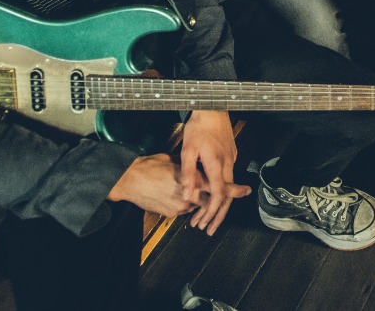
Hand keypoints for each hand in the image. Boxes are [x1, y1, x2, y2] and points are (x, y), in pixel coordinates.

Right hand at [107, 153, 247, 218]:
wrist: (129, 180)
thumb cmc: (150, 166)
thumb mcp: (176, 160)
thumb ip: (191, 167)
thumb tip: (201, 166)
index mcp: (193, 180)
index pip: (219, 188)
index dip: (234, 190)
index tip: (245, 190)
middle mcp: (189, 196)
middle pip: (211, 201)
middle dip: (221, 200)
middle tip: (234, 195)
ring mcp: (180, 207)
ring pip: (197, 205)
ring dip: (199, 200)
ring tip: (193, 190)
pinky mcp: (171, 213)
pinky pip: (184, 209)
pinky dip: (186, 203)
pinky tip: (177, 194)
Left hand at [179, 110, 243, 234]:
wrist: (213, 107)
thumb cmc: (199, 126)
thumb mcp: (188, 150)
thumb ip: (189, 174)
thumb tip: (188, 195)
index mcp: (216, 164)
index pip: (218, 194)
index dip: (212, 211)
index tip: (204, 222)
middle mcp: (227, 163)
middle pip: (227, 196)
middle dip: (218, 215)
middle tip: (208, 229)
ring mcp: (231, 159)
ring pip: (228, 187)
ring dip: (219, 204)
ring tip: (208, 217)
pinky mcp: (230, 154)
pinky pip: (228, 177)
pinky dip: (221, 191)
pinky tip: (213, 196)